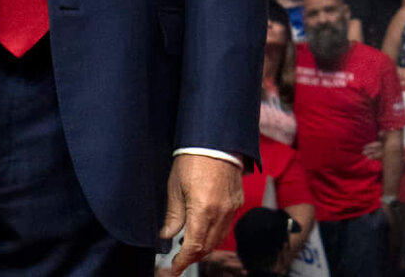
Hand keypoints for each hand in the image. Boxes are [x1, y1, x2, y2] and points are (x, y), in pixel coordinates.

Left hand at [159, 152, 243, 275]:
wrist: (217, 140)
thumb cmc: (193, 159)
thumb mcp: (175, 188)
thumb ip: (173, 216)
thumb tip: (167, 235)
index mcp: (203, 210)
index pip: (193, 248)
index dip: (182, 262)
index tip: (172, 269)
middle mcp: (221, 213)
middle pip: (207, 247)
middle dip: (192, 257)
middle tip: (178, 260)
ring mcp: (232, 207)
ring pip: (219, 239)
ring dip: (204, 247)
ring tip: (188, 246)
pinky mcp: (237, 201)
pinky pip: (227, 226)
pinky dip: (214, 234)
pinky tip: (203, 229)